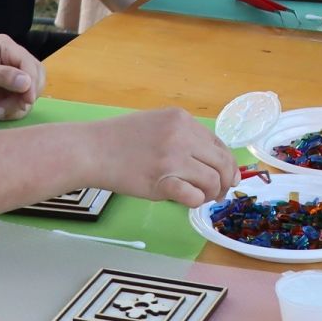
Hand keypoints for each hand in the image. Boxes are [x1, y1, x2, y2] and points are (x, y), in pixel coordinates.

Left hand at [0, 34, 45, 124]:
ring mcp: (13, 79)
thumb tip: (28, 82)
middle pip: (36, 77)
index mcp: (5, 47)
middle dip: (26, 95)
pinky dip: (14, 111)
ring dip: (18, 106)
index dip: (31, 81)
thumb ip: (4, 76)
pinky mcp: (10, 95)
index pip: (29, 62)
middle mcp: (12, 60)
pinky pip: (23, 104)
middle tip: (15, 107)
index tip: (27, 99)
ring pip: (32, 93)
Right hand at [101, 107, 238, 206]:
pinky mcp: (162, 181)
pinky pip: (193, 196)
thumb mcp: (157, 123)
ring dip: (210, 193)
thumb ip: (183, 136)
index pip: (219, 143)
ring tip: (201, 198)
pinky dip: (195, 201)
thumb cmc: (120, 138)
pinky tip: (186, 200)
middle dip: (225, 181)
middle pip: (221, 163)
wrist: (91, 149)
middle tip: (219, 194)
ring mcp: (173, 158)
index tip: (230, 177)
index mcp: (182, 119)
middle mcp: (182, 136)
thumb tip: (211, 160)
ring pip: (212, 180)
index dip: (229, 163)